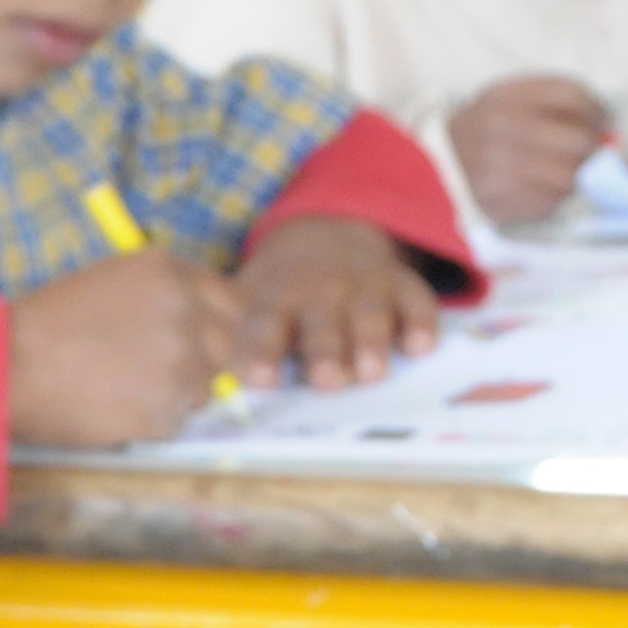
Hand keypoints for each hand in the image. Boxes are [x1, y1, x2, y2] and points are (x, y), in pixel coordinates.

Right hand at [6, 243, 237, 446]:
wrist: (5, 365)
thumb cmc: (43, 325)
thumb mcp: (109, 282)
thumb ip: (162, 295)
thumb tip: (202, 330)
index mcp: (169, 272)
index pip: (232, 302)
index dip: (216, 329)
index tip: (197, 344)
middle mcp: (185, 310)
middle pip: (227, 348)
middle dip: (200, 364)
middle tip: (149, 374)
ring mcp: (180, 361)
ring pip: (205, 388)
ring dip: (174, 395)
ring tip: (122, 391)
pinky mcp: (165, 408)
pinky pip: (176, 422)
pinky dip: (150, 424)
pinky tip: (112, 410)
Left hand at [230, 216, 438, 390]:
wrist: (324, 233)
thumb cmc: (280, 293)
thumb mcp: (249, 304)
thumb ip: (236, 343)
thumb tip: (206, 393)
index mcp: (275, 299)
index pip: (264, 326)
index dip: (262, 352)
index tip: (260, 379)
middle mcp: (319, 290)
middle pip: (321, 323)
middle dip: (324, 352)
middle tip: (327, 381)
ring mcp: (363, 285)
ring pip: (369, 314)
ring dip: (371, 343)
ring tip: (372, 373)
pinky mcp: (402, 284)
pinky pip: (416, 302)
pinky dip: (421, 323)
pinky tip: (421, 347)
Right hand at [446, 75, 608, 225]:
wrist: (430, 166)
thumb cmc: (483, 130)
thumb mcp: (508, 101)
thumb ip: (556, 105)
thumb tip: (608, 133)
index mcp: (506, 97)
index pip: (573, 96)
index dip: (597, 110)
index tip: (601, 122)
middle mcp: (503, 129)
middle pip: (579, 140)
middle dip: (590, 149)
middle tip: (584, 153)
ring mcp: (500, 168)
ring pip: (569, 177)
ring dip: (573, 177)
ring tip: (561, 173)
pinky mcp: (499, 201)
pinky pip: (549, 203)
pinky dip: (552, 199)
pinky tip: (538, 190)